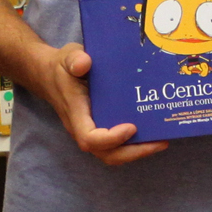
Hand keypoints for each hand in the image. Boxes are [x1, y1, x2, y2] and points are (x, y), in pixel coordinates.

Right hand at [35, 42, 166, 166]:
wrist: (50, 76)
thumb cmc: (62, 67)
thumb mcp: (67, 57)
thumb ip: (74, 59)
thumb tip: (85, 62)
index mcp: (76, 113)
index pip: (90, 138)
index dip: (111, 139)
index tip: (132, 127)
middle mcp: (83, 127)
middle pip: (106, 154)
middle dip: (133, 153)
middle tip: (160, 142)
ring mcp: (92, 130)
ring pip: (113, 153)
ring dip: (137, 152)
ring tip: (161, 141)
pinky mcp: (101, 128)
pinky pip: (116, 145)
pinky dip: (135, 144)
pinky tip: (153, 133)